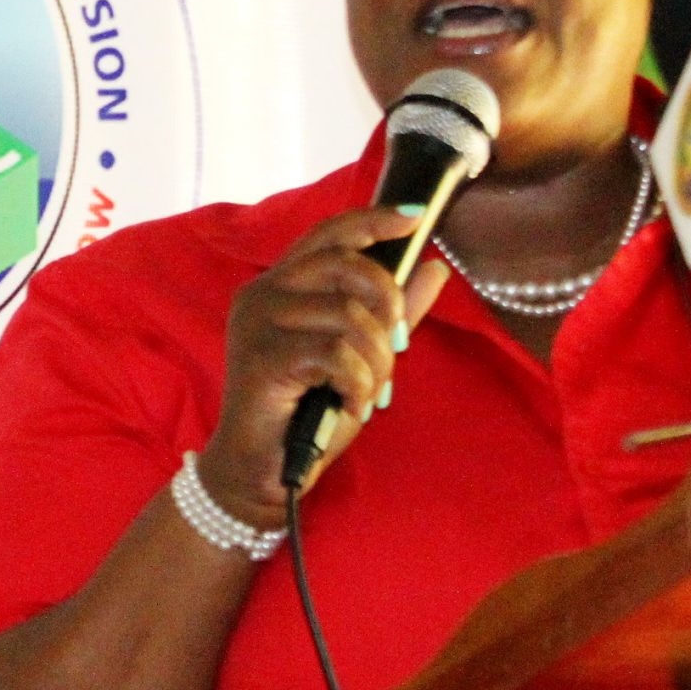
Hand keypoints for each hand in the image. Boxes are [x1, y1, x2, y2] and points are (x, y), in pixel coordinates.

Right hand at [199, 207, 450, 527]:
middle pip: (344, 264)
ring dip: (376, 359)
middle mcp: (262, 294)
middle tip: (399, 343)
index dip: (373, 219)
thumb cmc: (307, 414)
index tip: (415, 217)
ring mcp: (256, 324)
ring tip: (371, 391)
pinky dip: (358, 384)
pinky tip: (354, 406)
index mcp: (282, 285)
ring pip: (347, 315)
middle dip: (388, 302)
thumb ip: (391, 314)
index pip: (328, 234)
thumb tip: (434, 268)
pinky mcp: (260, 358)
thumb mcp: (361, 358)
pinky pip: (335, 355)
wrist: (262, 472)